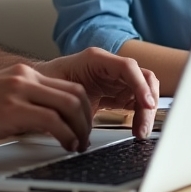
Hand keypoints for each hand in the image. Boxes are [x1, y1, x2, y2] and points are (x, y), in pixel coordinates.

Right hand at [0, 64, 93, 151]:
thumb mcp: (3, 93)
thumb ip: (26, 101)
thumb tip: (49, 123)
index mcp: (26, 73)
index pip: (69, 86)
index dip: (84, 108)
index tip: (84, 125)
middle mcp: (26, 78)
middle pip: (76, 94)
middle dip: (87, 120)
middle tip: (85, 138)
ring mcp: (20, 92)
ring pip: (69, 106)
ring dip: (80, 129)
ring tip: (78, 145)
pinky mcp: (13, 109)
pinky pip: (52, 121)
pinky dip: (65, 135)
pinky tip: (65, 145)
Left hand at [36, 48, 158, 137]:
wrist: (42, 87)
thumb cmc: (47, 82)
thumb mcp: (55, 87)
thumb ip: (67, 96)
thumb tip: (75, 113)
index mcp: (96, 59)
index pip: (127, 67)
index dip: (139, 85)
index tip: (146, 105)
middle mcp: (110, 67)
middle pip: (143, 79)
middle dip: (148, 103)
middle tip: (143, 127)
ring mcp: (116, 80)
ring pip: (143, 92)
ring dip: (146, 112)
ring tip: (139, 132)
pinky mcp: (117, 93)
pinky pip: (137, 103)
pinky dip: (140, 116)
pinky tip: (136, 129)